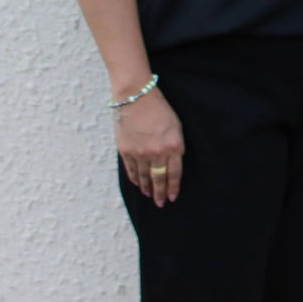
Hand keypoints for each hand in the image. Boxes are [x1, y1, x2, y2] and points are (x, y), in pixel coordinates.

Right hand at [115, 90, 183, 207]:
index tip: (172, 197)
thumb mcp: (176, 126)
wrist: (136, 97)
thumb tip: (175, 160)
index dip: (173, 187)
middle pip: (159, 179)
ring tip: (149, 196)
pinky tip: (138, 184)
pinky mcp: (126, 150)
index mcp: (172, 146)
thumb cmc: (159, 108)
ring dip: (147, 188)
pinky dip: (135, 179)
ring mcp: (139, 153)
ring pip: (144, 177)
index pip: (174, 173)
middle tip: (160, 204)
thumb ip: (176, 145)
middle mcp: (156, 152)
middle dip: (160, 193)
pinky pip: (131, 170)